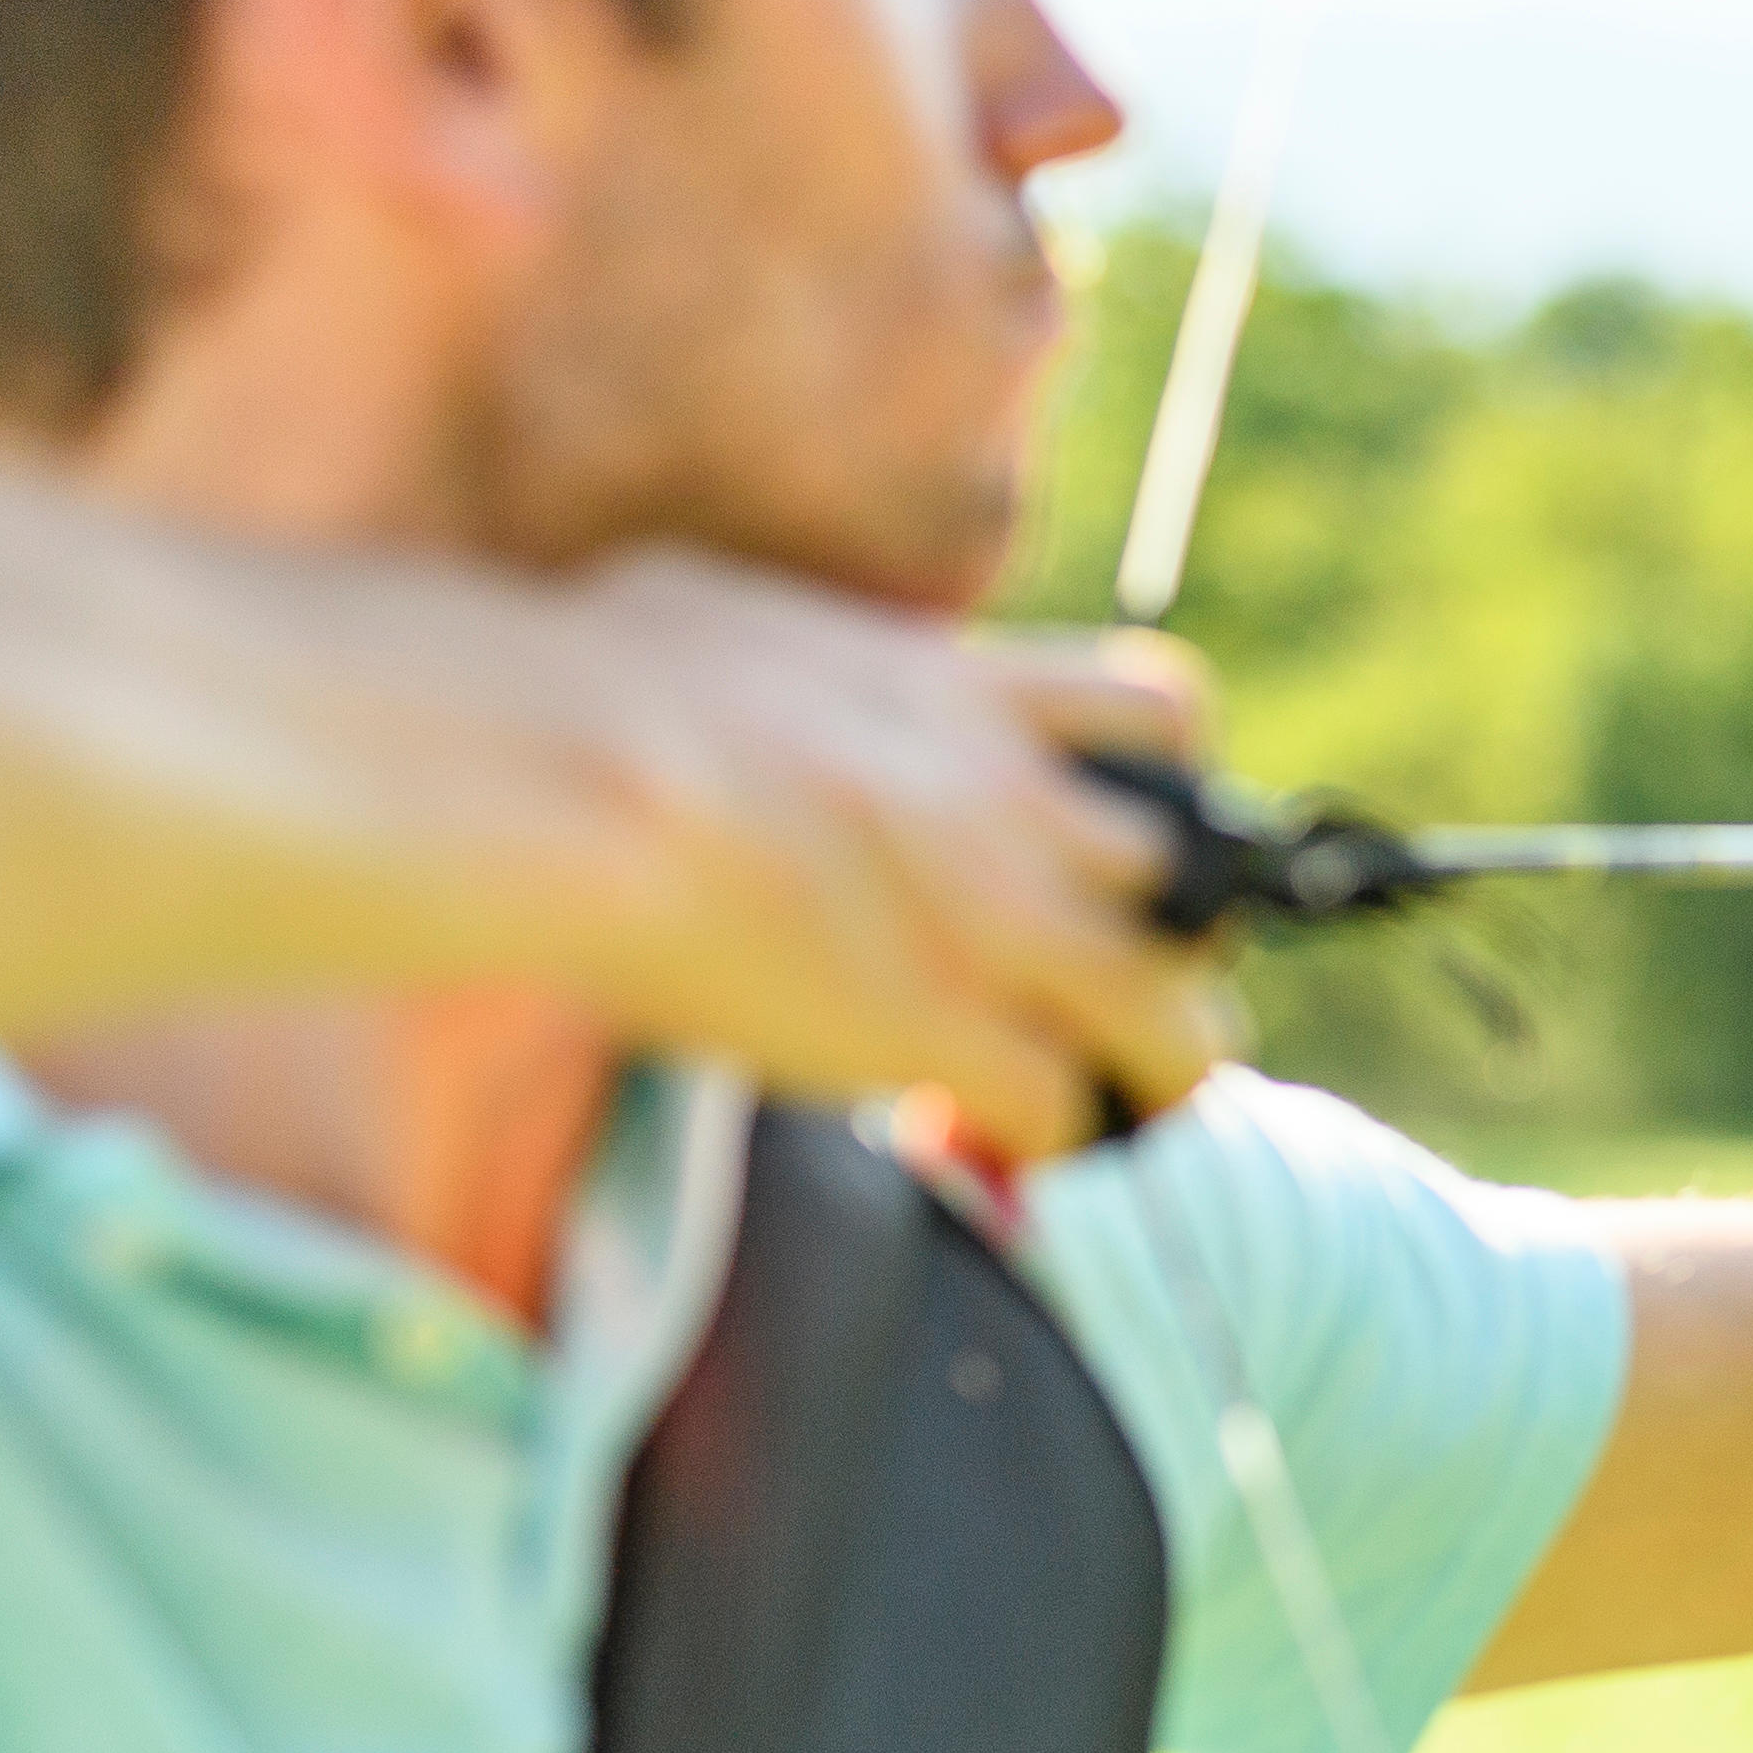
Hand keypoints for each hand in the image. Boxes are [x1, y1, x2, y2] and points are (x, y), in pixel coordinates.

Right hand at [479, 552, 1222, 1159]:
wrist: (548, 762)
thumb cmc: (583, 676)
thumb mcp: (737, 615)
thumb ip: (799, 656)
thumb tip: (758, 658)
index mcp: (963, 690)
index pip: (1160, 713)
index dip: (1169, 789)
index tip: (1121, 838)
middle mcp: (1010, 800)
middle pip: (1204, 882)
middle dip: (1178, 943)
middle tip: (1119, 988)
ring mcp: (993, 920)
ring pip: (1176, 1023)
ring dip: (1149, 1070)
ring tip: (1104, 1097)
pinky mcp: (940, 1030)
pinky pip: (1054, 1110)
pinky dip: (1037, 1136)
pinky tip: (985, 1136)